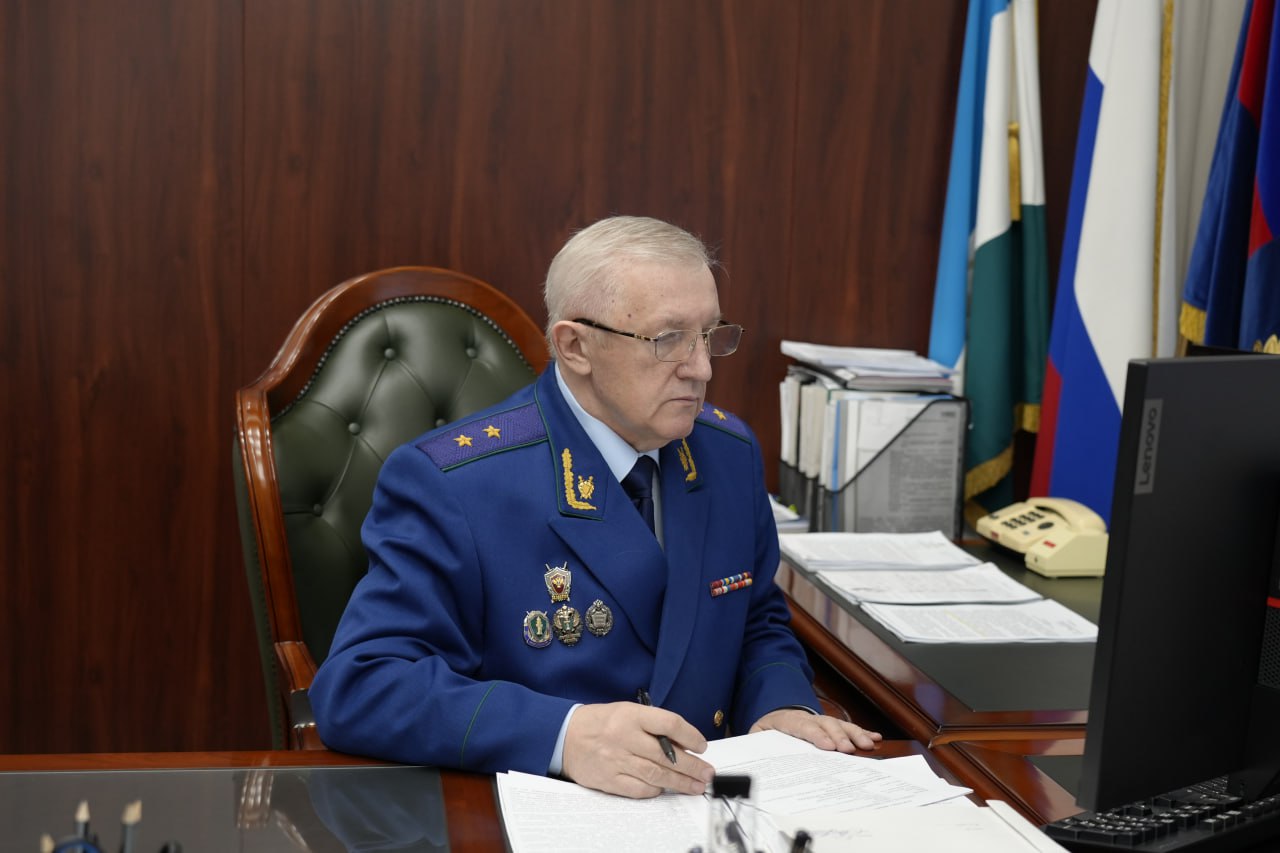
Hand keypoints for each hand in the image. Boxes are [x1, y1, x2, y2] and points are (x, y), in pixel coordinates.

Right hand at [561, 701, 713, 797]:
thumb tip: (684, 746)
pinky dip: (655, 789)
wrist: (565, 736)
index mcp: (631, 715)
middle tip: (707, 773)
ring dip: (680, 782)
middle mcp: (625, 737)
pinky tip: (665, 788)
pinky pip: (639, 789)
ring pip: (656, 774)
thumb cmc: (601, 722)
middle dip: (692, 766)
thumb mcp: (627, 712)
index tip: (702, 746)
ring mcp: (616, 760)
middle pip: (667, 755)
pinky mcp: (609, 779)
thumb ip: (653, 726)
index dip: (691, 736)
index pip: (669, 723)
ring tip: (696, 786)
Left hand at [749, 708, 882, 751]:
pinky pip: (848, 727)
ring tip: (868, 744)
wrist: (775, 713)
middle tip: (848, 750)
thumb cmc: (768, 730)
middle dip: (839, 737)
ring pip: (840, 725)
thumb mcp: (756, 735)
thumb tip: (755, 753)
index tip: (828, 746)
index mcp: (788, 721)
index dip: (817, 736)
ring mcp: (822, 721)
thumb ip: (757, 743)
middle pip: (826, 725)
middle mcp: (809, 719)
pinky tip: (875, 737)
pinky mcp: (832, 726)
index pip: (804, 727)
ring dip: (855, 734)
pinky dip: (862, 731)